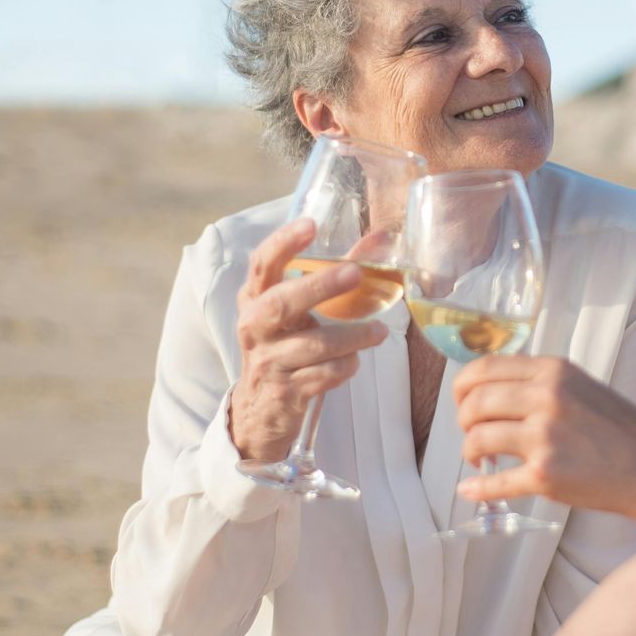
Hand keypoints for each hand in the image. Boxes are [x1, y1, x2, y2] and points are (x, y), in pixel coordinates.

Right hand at [230, 218, 389, 461]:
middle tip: (355, 272)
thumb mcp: (297, 312)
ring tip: (378, 331)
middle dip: (319, 285)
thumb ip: (335, 274)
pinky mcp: (285, 391)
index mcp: (255, 299)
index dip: (283, 243)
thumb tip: (381, 239)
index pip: (262, 265)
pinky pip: (323, 375)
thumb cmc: (285, 347)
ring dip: (351, 336)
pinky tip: (354, 362)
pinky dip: (345, 367)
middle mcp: (254, 327)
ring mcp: (268, 361)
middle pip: (281, 302)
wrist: (259, 411)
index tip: (310, 224)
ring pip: (312, 344)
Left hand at [452, 356, 635, 517]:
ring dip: (471, 452)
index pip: (484, 367)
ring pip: (478, 438)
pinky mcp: (546, 476)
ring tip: (481, 459)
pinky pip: (494, 482)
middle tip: (472, 435)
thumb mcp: (583, 388)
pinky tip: (472, 491)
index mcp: (554, 371)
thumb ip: (542, 383)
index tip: (462, 402)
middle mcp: (547, 398)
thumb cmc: (624, 432)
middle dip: (463, 421)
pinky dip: (478, 489)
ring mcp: (545, 437)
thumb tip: (492, 390)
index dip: (462, 387)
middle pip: (475, 402)